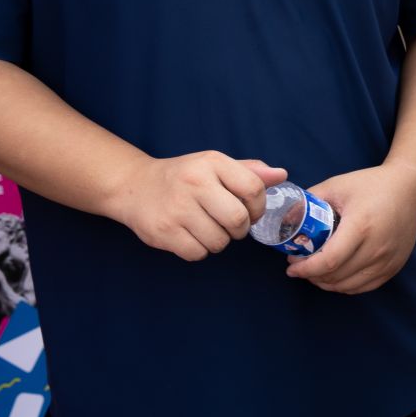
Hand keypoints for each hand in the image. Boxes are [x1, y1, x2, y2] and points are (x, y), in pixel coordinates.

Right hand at [110, 152, 285, 261]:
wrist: (133, 186)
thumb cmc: (184, 177)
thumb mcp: (214, 166)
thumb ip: (249, 172)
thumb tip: (281, 175)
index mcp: (211, 163)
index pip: (253, 188)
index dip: (259, 207)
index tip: (250, 212)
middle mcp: (194, 182)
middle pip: (238, 219)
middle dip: (240, 229)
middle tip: (230, 226)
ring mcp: (177, 208)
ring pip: (219, 241)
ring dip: (219, 241)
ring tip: (207, 228)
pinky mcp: (163, 232)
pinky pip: (198, 253)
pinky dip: (199, 250)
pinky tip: (191, 236)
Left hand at [285, 162, 415, 294]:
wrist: (412, 188)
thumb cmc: (374, 184)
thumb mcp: (338, 185)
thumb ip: (311, 200)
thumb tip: (287, 214)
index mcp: (361, 225)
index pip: (329, 260)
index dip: (306, 268)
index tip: (291, 266)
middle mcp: (377, 247)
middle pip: (336, 276)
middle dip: (311, 275)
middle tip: (299, 267)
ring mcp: (388, 259)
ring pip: (349, 285)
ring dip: (326, 283)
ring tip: (314, 273)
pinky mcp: (394, 266)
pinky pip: (364, 287)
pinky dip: (345, 286)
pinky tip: (335, 277)